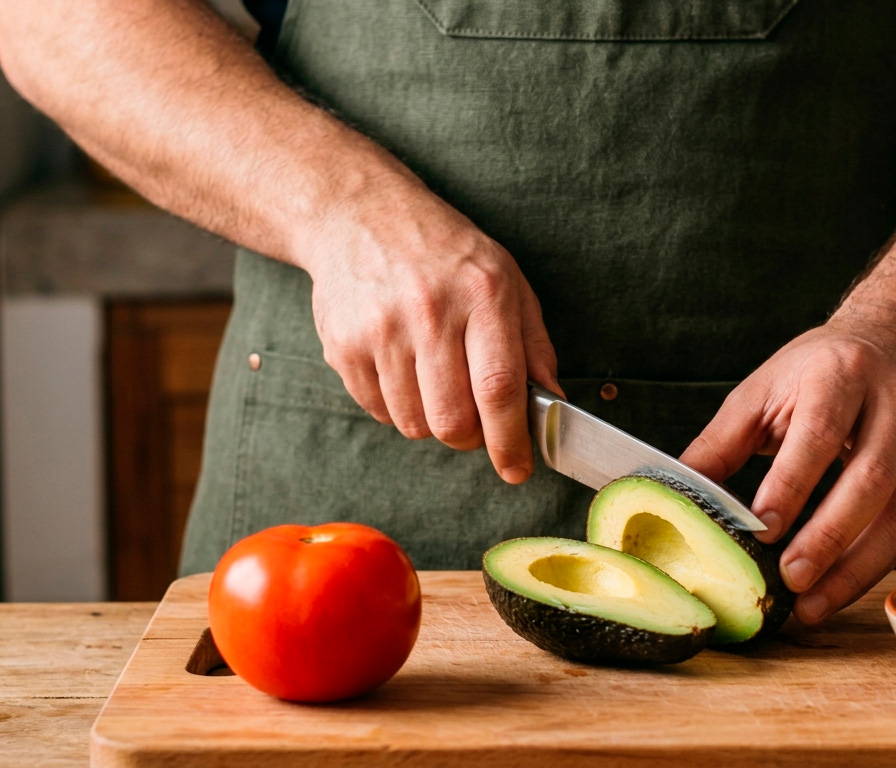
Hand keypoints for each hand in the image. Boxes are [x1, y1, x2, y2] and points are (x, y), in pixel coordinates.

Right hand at [298, 176, 559, 483]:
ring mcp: (380, 330)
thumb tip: (553, 403)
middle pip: (453, 420)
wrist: (361, 215)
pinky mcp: (342, 345)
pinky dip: (397, 407)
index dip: (510, 440)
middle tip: (474, 422)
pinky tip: (402, 369)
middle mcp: (430, 312)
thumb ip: (533, 344)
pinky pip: (378, 411)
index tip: (517, 469)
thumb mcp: (506, 280)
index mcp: (482, 295)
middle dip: (470, 438)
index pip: (500, 388)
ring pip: (414, 424)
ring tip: (435, 380)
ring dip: (432, 420)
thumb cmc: (445, 253)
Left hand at [680, 308, 895, 623]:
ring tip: (812, 604)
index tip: (761, 531)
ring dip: (856, 567)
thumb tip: (675, 495)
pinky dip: (877, 564)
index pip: (818, 434)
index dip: (792, 486)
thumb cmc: (817, 372)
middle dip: (829, 537)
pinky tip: (841, 589)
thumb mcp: (764, 390)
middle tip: (789, 580)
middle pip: (871, 478)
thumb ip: (721, 443)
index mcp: (841, 373)